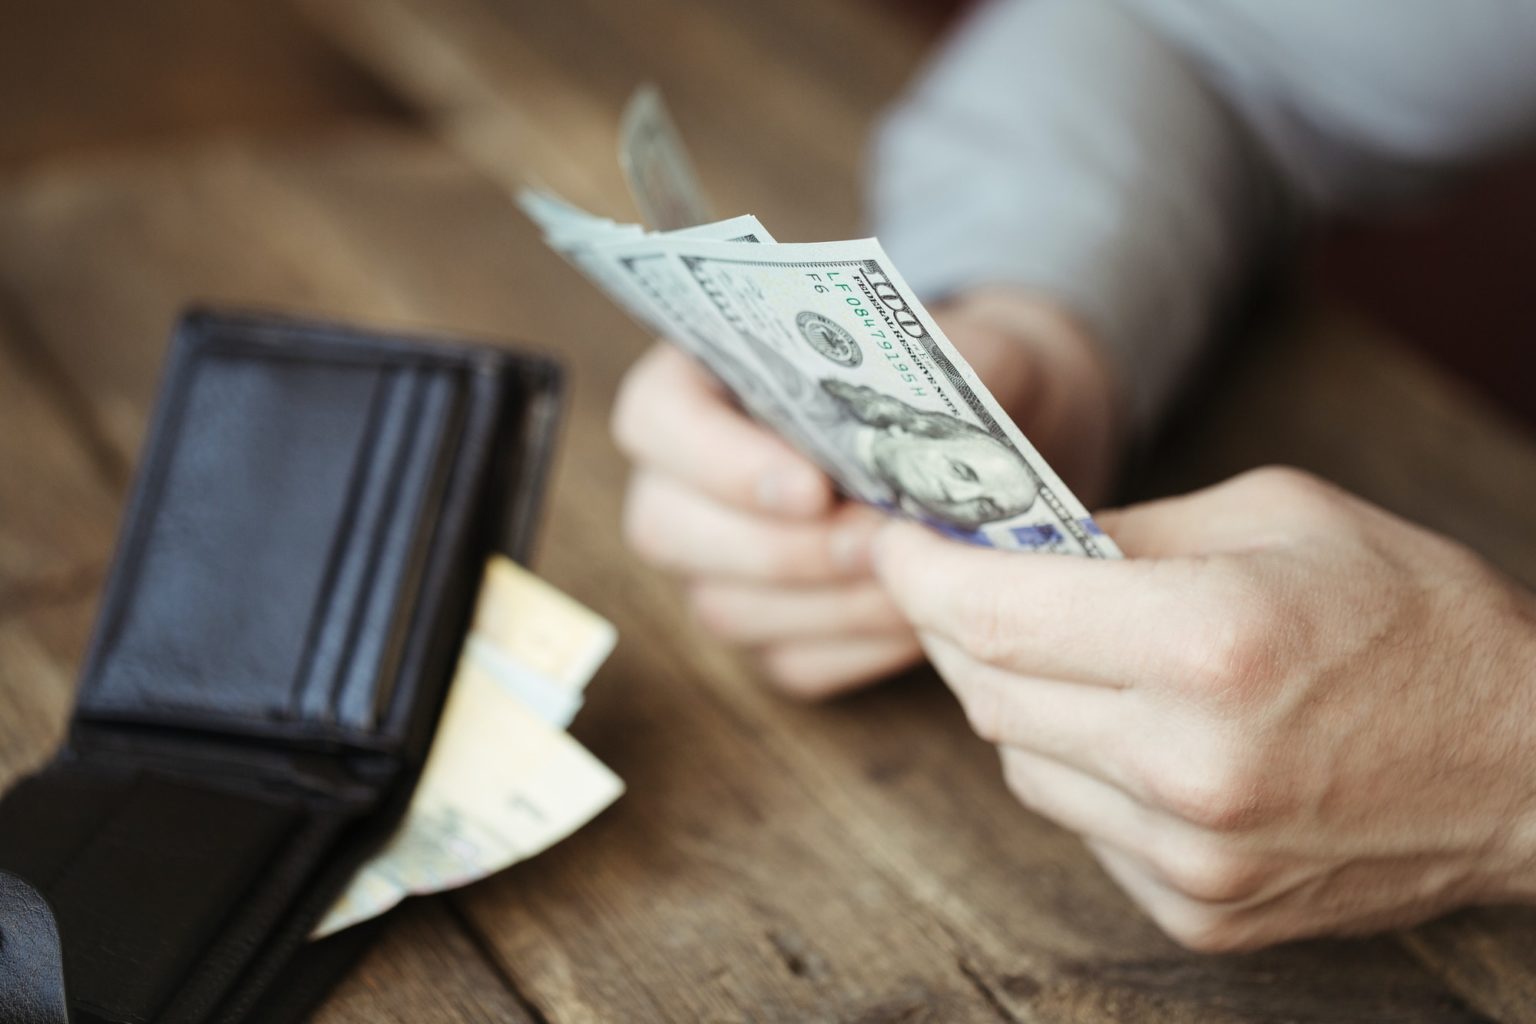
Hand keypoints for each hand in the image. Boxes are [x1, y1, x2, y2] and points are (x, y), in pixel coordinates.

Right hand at [612, 289, 1121, 698]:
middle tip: (875, 542)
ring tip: (916, 578)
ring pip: (725, 608)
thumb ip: (915, 377)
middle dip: (779, 548)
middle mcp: (682, 481)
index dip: (720, 462)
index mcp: (697, 384)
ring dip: (829, 603)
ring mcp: (713, 566)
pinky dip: (858, 648)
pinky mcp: (766, 633)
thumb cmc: (934, 378)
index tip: (812, 487)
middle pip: (665, 529)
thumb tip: (922, 437)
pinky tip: (919, 618)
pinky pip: (789, 664)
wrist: (970, 436)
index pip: (656, 420)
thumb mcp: (936, 348)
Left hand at [872, 466, 1535, 950]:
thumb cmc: (1417, 617)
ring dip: (1016, 700)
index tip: (893, 543)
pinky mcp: (1201, 909)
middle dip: (956, 627)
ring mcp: (1192, 854)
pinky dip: (1076, 768)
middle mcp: (1189, 763)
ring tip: (1067, 653)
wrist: (1531, 765)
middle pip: (987, 693)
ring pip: (1019, 764)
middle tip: (960, 581)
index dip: (920, 573)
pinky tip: (1129, 730)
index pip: (993, 614)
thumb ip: (1126, 532)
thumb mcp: (1276, 516)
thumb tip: (1013, 542)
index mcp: (1208, 643)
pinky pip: (1080, 824)